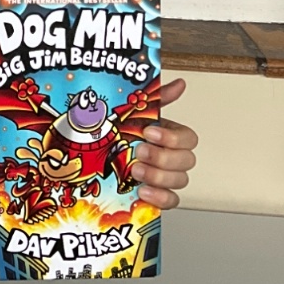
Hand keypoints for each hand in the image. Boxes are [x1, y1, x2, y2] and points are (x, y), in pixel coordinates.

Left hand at [130, 77, 199, 208]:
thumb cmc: (117, 131)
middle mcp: (170, 157)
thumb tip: (180, 83)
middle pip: (187, 161)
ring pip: (180, 181)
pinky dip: (160, 197)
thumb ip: (156, 98)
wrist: (94, 150)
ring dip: (159, 176)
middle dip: (163, 157)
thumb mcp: (133, 111)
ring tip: (136, 171)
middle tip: (140, 152)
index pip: (189, 139)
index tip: (149, 132)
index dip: (173, 137)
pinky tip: (143, 191)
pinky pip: (171, 200)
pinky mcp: (156, 194)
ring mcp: (164, 177)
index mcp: (169, 135)